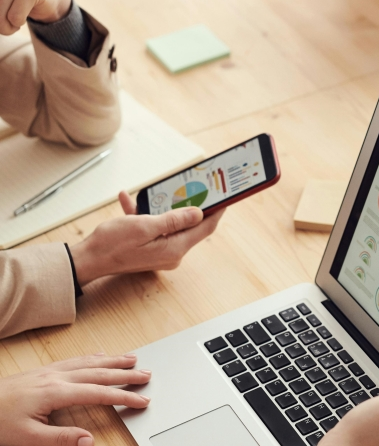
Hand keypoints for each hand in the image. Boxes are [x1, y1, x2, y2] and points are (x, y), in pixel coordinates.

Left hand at [0, 354, 150, 445]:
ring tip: (134, 358)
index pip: (99, 393)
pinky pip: (77, 359)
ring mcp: (52, 371)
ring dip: (114, 360)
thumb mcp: (27, 437)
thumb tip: (88, 441)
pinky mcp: (46, 370)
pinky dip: (94, 356)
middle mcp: (58, 377)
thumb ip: (60, 438)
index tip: (142, 400)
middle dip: (126, 373)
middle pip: (100, 372)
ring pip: (90, 362)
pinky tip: (101, 355)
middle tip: (147, 375)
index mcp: (57, 392)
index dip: (123, 397)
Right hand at [69, 191, 223, 286]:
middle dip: (191, 204)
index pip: (205, 227)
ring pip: (171, 223)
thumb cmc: (112, 244)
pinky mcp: (149, 248)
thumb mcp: (145, 226)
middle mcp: (172, 253)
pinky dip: (145, 213)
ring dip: (163, 206)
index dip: (217, 210)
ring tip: (158, 190)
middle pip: (190, 225)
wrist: (86, 260)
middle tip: (195, 185)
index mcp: (175, 248)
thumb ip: (174, 220)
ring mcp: (161, 252)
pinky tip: (130, 199)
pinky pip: (154, 227)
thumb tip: (199, 213)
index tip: (225, 196)